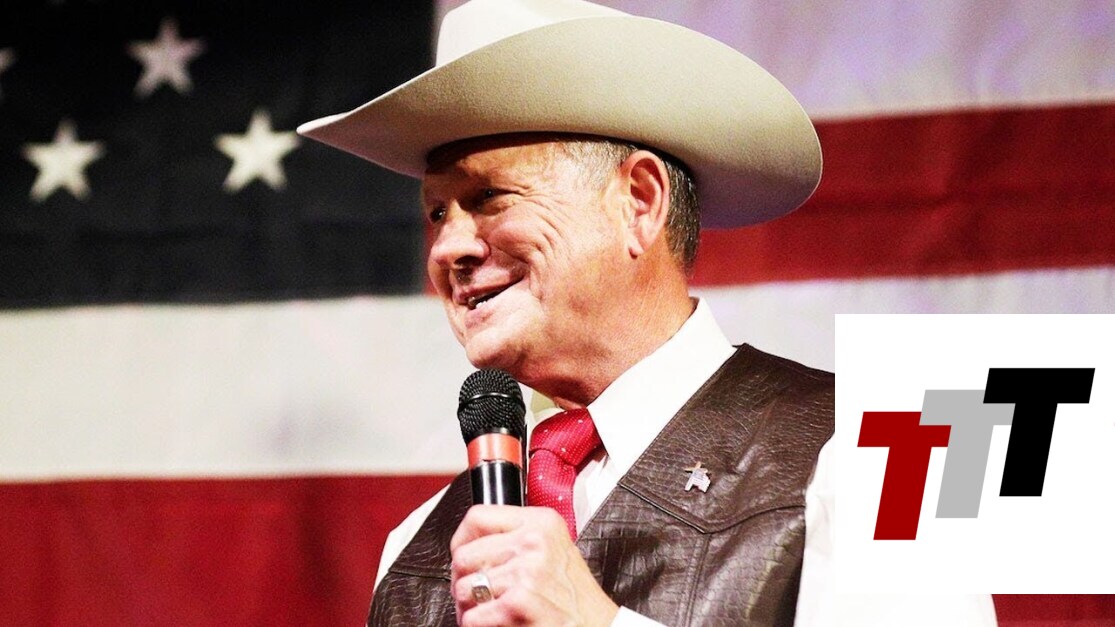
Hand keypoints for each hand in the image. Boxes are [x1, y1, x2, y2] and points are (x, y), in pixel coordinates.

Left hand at [450, 505, 618, 625]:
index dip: (461, 539)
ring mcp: (525, 573)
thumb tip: (472, 544)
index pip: (478, 517)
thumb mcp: (554, 549)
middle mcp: (533, 543)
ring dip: (468, 608)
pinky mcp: (517, 604)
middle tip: (476, 595)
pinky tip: (494, 624)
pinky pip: (471, 616)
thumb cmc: (576, 597)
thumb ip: (519, 538)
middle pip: (464, 555)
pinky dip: (475, 625)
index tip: (463, 553)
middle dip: (463, 581)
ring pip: (463, 589)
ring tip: (487, 612)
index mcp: (541, 523)